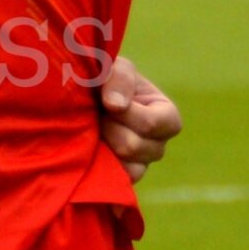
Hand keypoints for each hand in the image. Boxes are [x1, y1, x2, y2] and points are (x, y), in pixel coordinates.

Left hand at [100, 56, 182, 183]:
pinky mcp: (121, 178)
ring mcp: (140, 164)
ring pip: (125, 166)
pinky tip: (91, 150)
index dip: (129, 114)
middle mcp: (157, 144)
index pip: (155, 123)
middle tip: (97, 115)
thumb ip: (119, 78)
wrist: (81, 100)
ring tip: (94, 129)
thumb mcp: (115, 67)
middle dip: (109, 127)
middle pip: (134, 146)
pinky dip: (101, 166)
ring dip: (103, 145)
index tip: (108, 103)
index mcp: (166, 116)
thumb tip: (116, 106)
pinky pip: (116, 182)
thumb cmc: (104, 80)